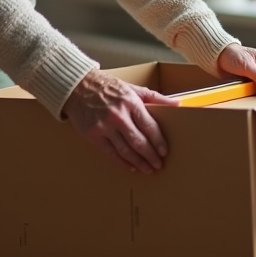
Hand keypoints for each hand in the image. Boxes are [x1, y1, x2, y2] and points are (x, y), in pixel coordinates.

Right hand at [63, 69, 181, 173]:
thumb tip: (177, 104)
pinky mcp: (93, 135)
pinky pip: (110, 153)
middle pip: (139, 141)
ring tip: (148, 169)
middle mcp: (118, 115)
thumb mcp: (132, 88)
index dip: (158, 141)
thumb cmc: (108, 87)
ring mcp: (104, 126)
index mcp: (130, 102)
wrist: (78, 87)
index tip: (164, 152)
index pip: (149, 126)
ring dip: (139, 162)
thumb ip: (155, 97)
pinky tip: (131, 167)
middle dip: (150, 156)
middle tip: (158, 165)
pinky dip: (122, 162)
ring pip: (125, 150)